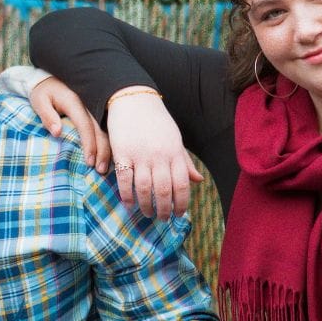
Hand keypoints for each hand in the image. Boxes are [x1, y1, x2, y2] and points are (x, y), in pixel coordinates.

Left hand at [30, 76, 107, 169]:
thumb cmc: (43, 92)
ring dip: (107, 149)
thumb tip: (57, 132)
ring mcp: (93, 108)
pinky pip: (103, 129)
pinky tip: (107, 157)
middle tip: (101, 170)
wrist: (49, 79)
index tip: (89, 161)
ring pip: (105, 131)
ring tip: (105, 168)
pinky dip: (106, 143)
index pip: (85, 125)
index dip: (89, 144)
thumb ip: (47, 116)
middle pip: (100, 130)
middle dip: (102, 151)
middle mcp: (88, 105)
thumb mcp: (40, 101)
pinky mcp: (94, 112)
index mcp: (75, 102)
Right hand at [106, 86, 202, 218]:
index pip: (182, 185)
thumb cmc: (156, 122)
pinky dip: (127, 196)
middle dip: (165, 209)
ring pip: (145, 188)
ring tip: (148, 214)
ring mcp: (140, 155)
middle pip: (164, 191)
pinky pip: (125, 180)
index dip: (181, 204)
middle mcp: (160, 156)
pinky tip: (130, 204)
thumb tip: (198, 181)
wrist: (133, 101)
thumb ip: (185, 162)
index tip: (179, 215)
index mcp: (175, 153)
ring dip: (147, 206)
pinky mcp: (122, 154)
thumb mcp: (175, 140)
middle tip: (163, 219)